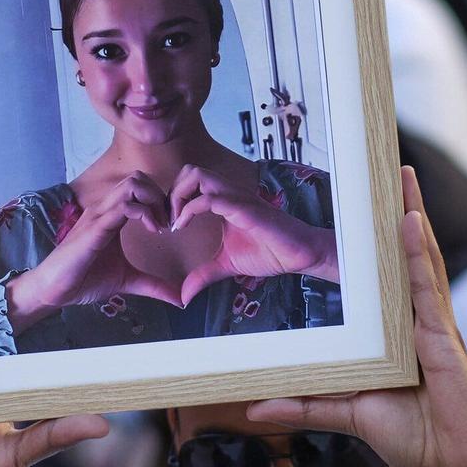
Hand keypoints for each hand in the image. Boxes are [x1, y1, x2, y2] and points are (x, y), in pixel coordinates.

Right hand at [5, 172, 179, 328]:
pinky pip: (123, 206)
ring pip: (132, 184)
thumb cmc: (85, 280)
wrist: (55, 290)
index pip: (140, 187)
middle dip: (160, 196)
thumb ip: (154, 285)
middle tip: (168, 223)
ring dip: (154, 201)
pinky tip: (152, 231)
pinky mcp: (95, 227)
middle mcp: (105, 209)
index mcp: (112, 215)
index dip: (161, 201)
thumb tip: (180, 300)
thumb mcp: (128, 281)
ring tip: (160, 226)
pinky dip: (145, 213)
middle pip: (138, 178)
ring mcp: (99, 215)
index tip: (170, 225)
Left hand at [170, 163, 339, 307]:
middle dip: (172, 192)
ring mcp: (236, 197)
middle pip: (190, 170)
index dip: (172, 199)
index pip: (190, 182)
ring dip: (178, 196)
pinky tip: (183, 228)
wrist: (299, 254)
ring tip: (175, 222)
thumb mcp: (226, 265)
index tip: (167, 226)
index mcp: (224, 200)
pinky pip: (211, 198)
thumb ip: (203, 275)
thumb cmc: (270, 253)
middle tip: (168, 220)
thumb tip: (183, 295)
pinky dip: (189, 210)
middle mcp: (229, 193)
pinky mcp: (244, 208)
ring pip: (197, 175)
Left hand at [247, 166, 466, 466]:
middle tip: (386, 166)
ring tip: (401, 175)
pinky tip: (410, 223)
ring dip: (411, 215)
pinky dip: (417, 255)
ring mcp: (435, 328)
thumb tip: (255, 407)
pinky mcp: (444, 341)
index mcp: (400, 334)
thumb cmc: (418, 439)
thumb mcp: (350, 415)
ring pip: (420, 261)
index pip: (387, 277)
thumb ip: (307, 405)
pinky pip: (427, 290)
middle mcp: (418, 322)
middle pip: (407, 256)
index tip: (364, 202)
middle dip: (398, 211)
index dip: (379, 239)